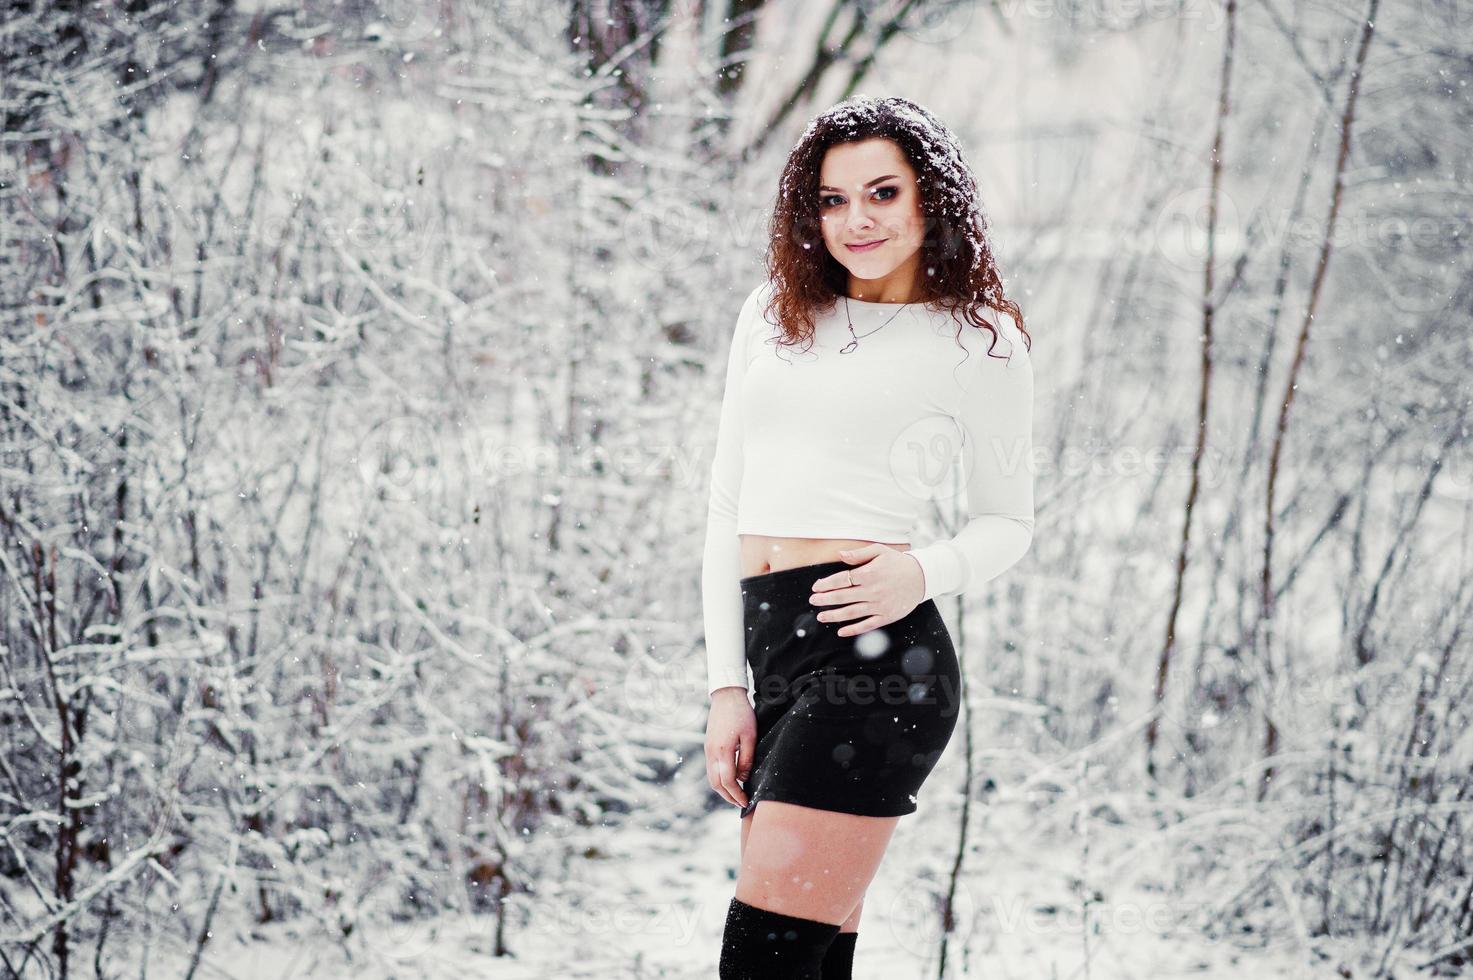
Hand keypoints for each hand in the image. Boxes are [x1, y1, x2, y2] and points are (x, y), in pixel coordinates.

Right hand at [705, 687, 755, 807]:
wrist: (726, 697)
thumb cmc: (741, 715)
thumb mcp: (750, 737)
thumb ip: (747, 759)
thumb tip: (744, 779)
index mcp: (722, 750)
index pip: (727, 781)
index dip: (737, 794)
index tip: (746, 801)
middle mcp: (711, 753)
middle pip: (715, 784)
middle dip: (728, 796)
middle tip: (741, 803)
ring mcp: (708, 750)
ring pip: (711, 778)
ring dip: (723, 789)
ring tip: (736, 795)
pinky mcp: (708, 746)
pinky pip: (711, 769)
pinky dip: (720, 779)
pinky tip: (731, 780)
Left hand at [809, 543, 925, 636]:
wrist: (922, 577)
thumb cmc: (898, 562)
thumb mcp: (880, 551)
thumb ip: (859, 554)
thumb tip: (839, 555)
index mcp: (870, 574)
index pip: (842, 580)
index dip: (826, 584)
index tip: (815, 586)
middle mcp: (873, 591)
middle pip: (843, 597)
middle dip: (825, 600)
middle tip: (813, 601)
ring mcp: (880, 605)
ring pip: (852, 613)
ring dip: (834, 616)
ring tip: (821, 617)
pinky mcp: (887, 616)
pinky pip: (867, 625)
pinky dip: (853, 630)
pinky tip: (841, 632)